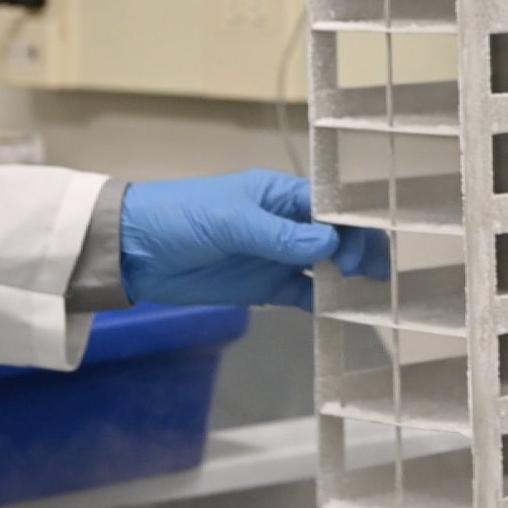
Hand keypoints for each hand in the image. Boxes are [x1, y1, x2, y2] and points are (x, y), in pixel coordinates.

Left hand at [118, 169, 389, 310]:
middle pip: (339, 236)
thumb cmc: (181, 218)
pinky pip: (306, 293)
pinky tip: (341, 312)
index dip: (353, 226)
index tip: (357, 254)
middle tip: (371, 277)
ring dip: (349, 278)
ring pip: (328, 265)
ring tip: (372, 296)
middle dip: (361, 252)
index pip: (332, 207)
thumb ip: (280, 236)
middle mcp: (288, 223)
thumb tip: (332, 243)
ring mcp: (278, 256)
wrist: (135, 251)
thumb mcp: (230, 222)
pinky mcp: (267, 287)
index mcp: (281, 195)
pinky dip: (325, 302)